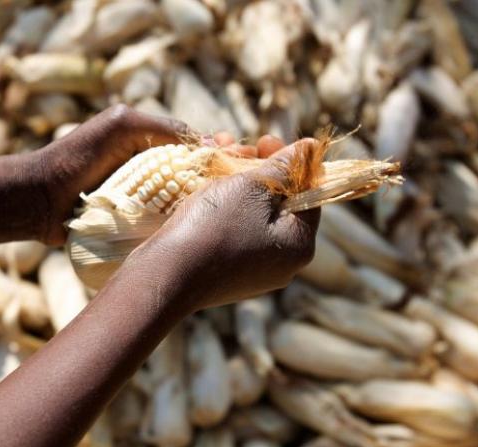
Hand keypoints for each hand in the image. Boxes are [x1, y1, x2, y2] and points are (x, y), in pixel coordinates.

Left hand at [34, 104, 288, 244]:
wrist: (41, 199)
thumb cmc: (79, 155)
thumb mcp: (122, 125)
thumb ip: (162, 127)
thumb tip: (204, 142)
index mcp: (152, 146)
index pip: (197, 146)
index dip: (223, 150)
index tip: (246, 153)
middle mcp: (153, 173)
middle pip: (200, 174)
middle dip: (227, 173)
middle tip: (253, 176)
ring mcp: (147, 201)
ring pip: (191, 199)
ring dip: (216, 199)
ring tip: (241, 199)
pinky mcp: (140, 226)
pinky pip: (173, 222)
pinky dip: (194, 221)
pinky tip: (214, 223)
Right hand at [135, 138, 320, 311]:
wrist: (165, 274)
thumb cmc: (213, 227)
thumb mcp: (252, 187)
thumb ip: (284, 166)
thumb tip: (312, 147)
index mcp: (300, 244)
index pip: (310, 193)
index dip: (291, 162)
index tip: (265, 141)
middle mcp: (285, 264)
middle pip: (282, 205)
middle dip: (260, 171)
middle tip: (236, 149)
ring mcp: (257, 272)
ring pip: (256, 216)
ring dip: (240, 186)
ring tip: (216, 163)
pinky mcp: (230, 275)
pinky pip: (237, 233)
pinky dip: (227, 209)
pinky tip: (207, 191)